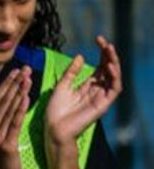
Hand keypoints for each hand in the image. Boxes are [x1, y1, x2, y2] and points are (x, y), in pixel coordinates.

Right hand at [0, 66, 30, 168]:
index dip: (7, 83)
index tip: (17, 70)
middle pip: (2, 101)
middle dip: (14, 84)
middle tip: (25, 69)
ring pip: (9, 110)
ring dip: (19, 93)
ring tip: (28, 78)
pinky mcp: (6, 144)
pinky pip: (14, 124)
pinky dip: (20, 110)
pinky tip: (26, 98)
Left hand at [45, 36, 121, 154]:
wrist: (53, 129)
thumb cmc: (55, 111)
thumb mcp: (61, 86)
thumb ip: (71, 72)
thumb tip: (81, 56)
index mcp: (87, 85)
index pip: (100, 65)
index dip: (101, 52)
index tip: (98, 39)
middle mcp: (97, 90)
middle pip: (109, 69)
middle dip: (109, 55)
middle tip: (105, 42)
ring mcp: (101, 97)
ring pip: (114, 77)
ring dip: (114, 63)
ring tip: (109, 50)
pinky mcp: (103, 105)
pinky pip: (114, 89)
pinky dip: (114, 78)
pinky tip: (108, 67)